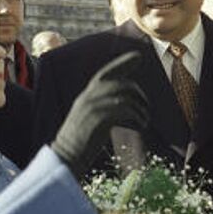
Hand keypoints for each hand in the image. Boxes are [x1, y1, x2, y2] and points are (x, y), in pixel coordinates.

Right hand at [52, 52, 147, 178]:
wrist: (66, 156)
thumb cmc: (80, 142)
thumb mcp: (88, 117)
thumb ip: (101, 105)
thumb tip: (124, 101)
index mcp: (87, 94)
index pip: (107, 72)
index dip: (123, 63)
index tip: (139, 56)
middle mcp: (89, 96)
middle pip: (122, 83)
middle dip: (138, 93)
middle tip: (146, 108)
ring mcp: (94, 106)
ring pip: (127, 98)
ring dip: (141, 110)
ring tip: (144, 121)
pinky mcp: (100, 118)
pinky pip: (127, 111)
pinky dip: (138, 118)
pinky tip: (140, 127)